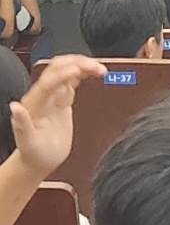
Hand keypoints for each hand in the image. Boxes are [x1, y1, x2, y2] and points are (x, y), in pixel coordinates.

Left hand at [11, 56, 106, 178]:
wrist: (40, 161)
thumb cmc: (34, 155)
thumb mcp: (28, 144)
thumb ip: (21, 125)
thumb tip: (15, 107)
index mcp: (33, 104)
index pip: (49, 81)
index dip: (64, 73)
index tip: (79, 70)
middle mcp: (43, 96)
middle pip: (58, 68)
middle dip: (77, 63)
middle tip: (96, 67)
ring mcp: (53, 96)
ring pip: (67, 69)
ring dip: (83, 65)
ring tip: (100, 68)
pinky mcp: (63, 99)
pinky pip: (74, 79)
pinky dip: (86, 72)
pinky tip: (97, 73)